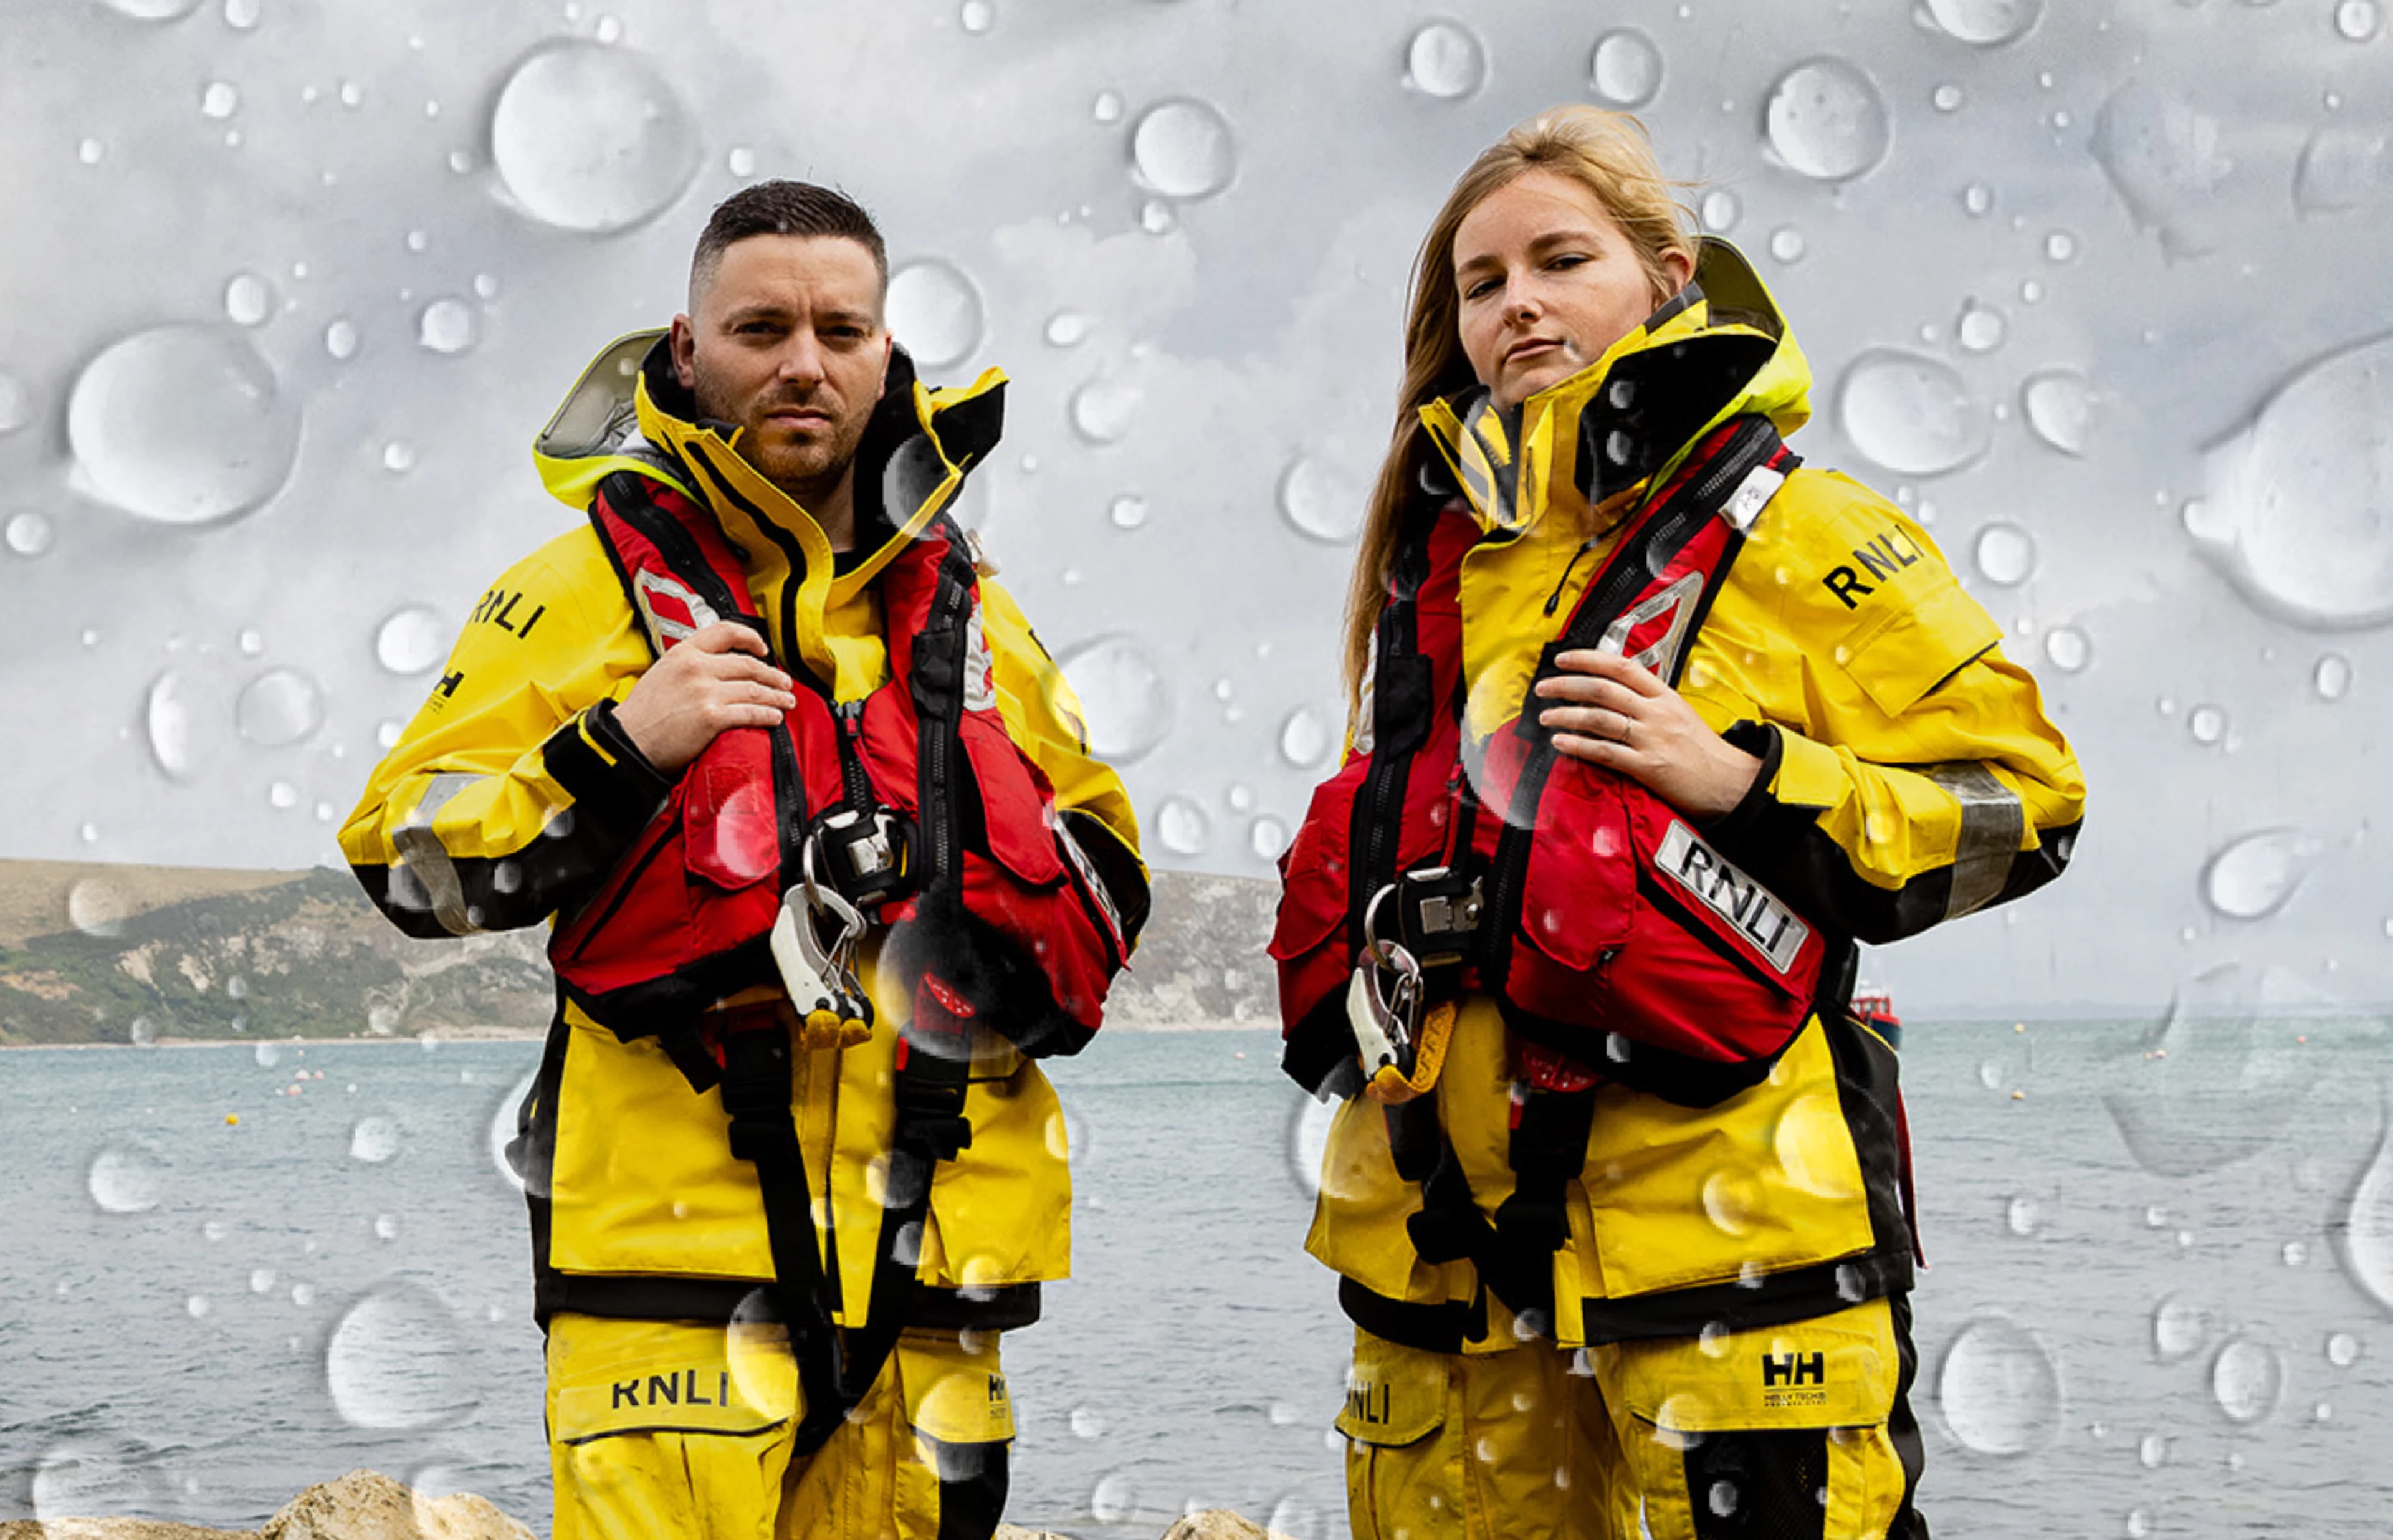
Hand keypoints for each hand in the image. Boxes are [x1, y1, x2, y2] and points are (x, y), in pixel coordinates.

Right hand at [613, 621, 797, 773]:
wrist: (628, 742)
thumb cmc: (644, 714)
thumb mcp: (662, 673)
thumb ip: (690, 665)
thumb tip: (720, 668)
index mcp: (683, 652)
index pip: (726, 631)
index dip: (751, 638)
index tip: (764, 650)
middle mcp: (696, 667)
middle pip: (748, 665)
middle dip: (772, 675)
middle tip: (784, 683)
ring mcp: (705, 692)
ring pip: (754, 690)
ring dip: (776, 697)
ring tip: (787, 702)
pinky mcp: (712, 717)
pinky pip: (750, 713)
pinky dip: (768, 716)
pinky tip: (775, 718)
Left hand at [1533, 649, 1760, 819]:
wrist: (1730, 783)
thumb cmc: (1702, 750)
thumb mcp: (1679, 713)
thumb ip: (1648, 701)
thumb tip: (1611, 690)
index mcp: (1664, 695)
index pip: (1620, 666)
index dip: (1587, 659)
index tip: (1562, 659)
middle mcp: (1657, 713)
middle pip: (1603, 689)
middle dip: (1567, 685)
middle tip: (1543, 688)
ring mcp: (1652, 739)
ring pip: (1599, 719)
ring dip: (1565, 716)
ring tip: (1545, 716)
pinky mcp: (1648, 767)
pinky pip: (1605, 752)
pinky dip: (1578, 746)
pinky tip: (1560, 743)